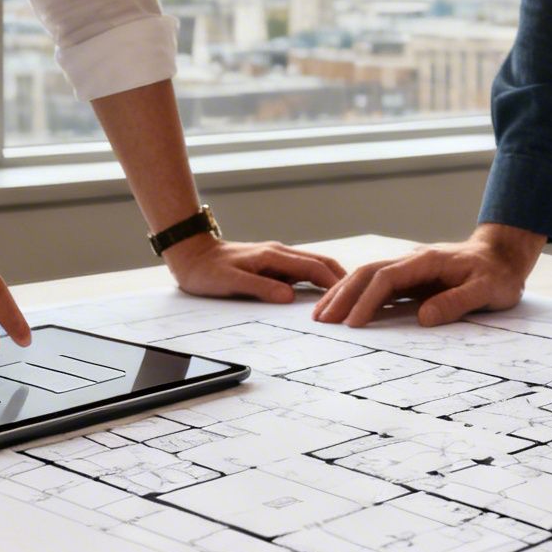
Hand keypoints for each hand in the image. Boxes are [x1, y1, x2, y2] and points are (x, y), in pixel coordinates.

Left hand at [162, 237, 346, 302]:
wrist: (191, 254)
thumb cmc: (206, 270)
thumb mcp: (231, 282)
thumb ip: (261, 288)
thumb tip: (289, 298)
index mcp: (273, 256)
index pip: (314, 268)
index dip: (334, 283)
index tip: (351, 298)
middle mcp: (279, 253)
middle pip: (320, 263)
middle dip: (341, 278)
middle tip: (361, 297)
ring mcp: (276, 257)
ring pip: (313, 266)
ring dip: (330, 279)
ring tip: (348, 297)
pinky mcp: (271, 263)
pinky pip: (300, 271)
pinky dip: (316, 280)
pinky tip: (320, 294)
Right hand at [312, 224, 546, 326]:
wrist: (503, 256)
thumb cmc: (498, 275)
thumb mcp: (488, 290)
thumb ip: (457, 302)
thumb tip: (422, 319)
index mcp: (427, 260)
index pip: (387, 278)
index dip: (367, 301)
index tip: (353, 324)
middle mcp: (412, 260)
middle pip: (368, 273)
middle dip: (342, 295)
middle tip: (322, 320)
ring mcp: (409, 268)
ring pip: (368, 276)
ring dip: (344, 293)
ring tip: (323, 314)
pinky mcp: (410, 278)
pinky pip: (378, 284)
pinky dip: (357, 295)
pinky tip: (344, 309)